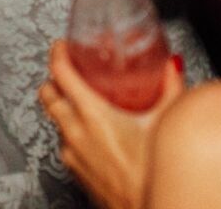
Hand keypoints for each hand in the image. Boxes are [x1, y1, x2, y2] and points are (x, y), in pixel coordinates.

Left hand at [39, 39, 183, 208]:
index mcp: (91, 115)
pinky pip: (65, 142)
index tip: (62, 45)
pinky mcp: (75, 170)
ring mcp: (71, 154)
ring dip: (63, 106)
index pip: (61, 72)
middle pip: (48, 94)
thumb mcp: (165, 122)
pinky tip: (92, 132)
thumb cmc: (151, 176)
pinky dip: (73, 130)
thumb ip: (171, 88)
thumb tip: (172, 67)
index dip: (58, 53)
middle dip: (55, 78)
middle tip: (68, 70)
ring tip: (82, 100)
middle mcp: (75, 133)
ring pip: (55, 119)